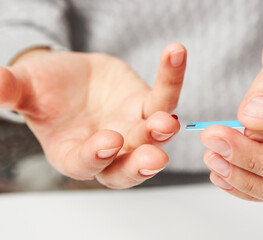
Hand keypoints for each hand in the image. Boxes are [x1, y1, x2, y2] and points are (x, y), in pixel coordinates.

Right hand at [0, 43, 186, 188]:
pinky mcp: (147, 105)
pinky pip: (164, 95)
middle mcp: (110, 148)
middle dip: (141, 165)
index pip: (87, 165)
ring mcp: (132, 128)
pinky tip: (174, 54)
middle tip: (154, 158)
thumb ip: (11, 91)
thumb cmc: (44, 91)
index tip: (107, 142)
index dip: (95, 156)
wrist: (70, 77)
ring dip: (163, 130)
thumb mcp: (25, 89)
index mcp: (75, 153)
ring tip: (168, 121)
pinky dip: (170, 77)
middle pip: (128, 166)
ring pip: (154, 137)